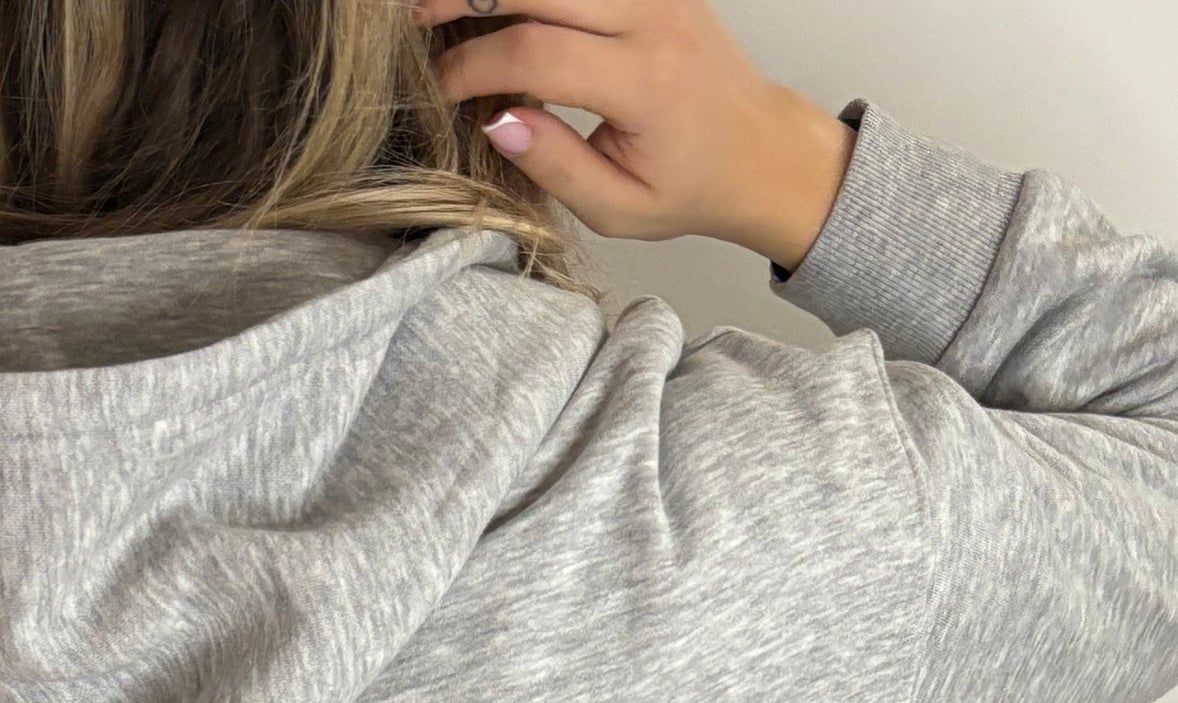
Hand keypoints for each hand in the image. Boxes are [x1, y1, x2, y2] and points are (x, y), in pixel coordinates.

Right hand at [415, 0, 854, 269]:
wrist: (761, 150)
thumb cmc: (691, 186)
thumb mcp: (619, 208)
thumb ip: (554, 164)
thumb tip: (493, 120)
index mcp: (645, 81)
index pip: (536, 53)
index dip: (474, 67)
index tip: (440, 90)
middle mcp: (653, 19)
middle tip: (416, 19)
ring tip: (444, 2)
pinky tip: (499, 3)